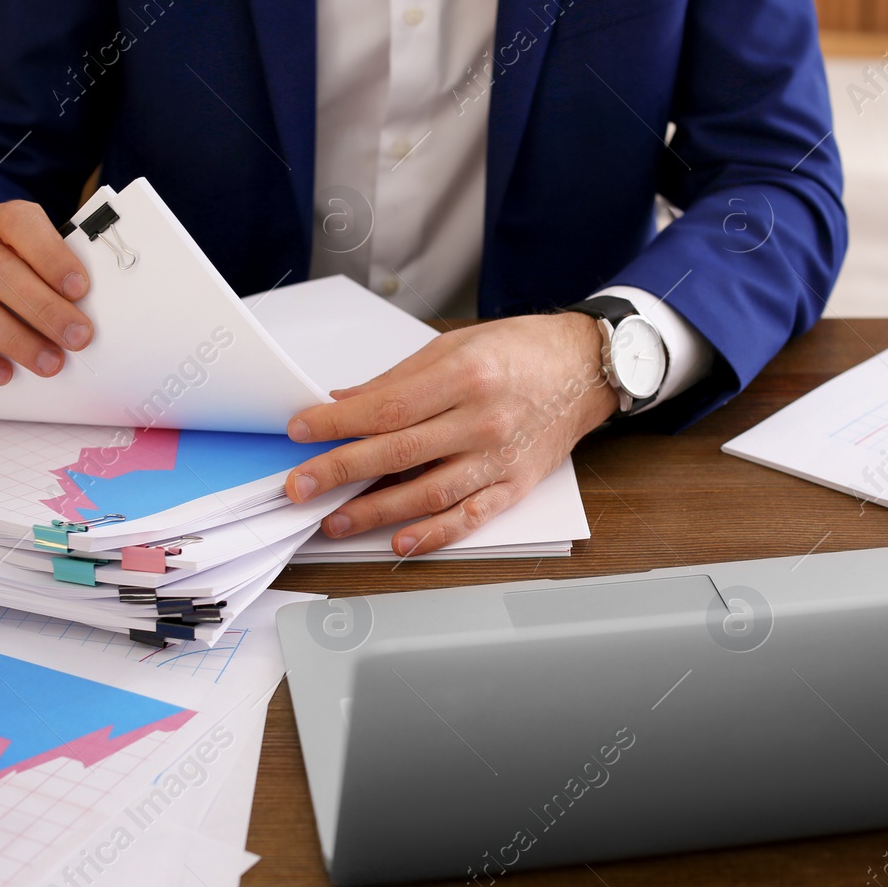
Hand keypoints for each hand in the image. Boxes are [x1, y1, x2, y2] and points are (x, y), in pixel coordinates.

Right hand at [0, 200, 92, 383]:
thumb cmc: (20, 292)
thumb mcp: (46, 280)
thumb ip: (63, 289)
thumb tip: (86, 321)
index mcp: (1, 227)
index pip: (19, 222)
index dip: (50, 254)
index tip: (80, 289)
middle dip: (43, 307)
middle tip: (77, 338)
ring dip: (13, 338)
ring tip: (48, 363)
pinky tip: (1, 374)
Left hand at [284, 313, 618, 555]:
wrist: (586, 368)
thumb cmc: (523, 351)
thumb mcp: (456, 346)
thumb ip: (399, 379)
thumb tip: (346, 402)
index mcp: (466, 376)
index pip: (388, 407)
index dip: (338, 423)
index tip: (302, 430)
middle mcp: (484, 420)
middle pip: (399, 453)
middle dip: (341, 470)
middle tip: (301, 485)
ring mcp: (500, 458)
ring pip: (429, 493)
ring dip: (376, 511)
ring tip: (336, 519)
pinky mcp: (515, 485)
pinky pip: (470, 517)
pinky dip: (433, 534)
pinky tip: (400, 540)